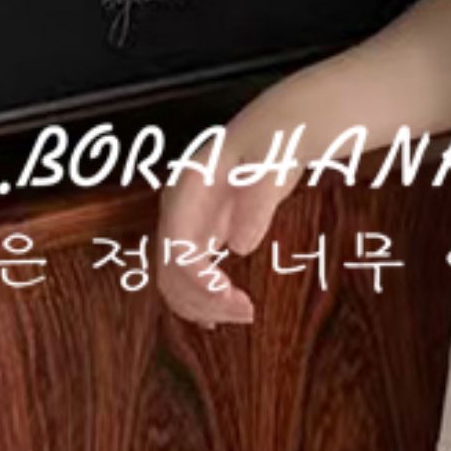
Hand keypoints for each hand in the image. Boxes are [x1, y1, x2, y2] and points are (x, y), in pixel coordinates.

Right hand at [151, 96, 305, 326]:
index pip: (177, 246)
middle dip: (202, 297)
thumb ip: (256, 201)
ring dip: (201, 303)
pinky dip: (199, 299)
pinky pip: (189, 274)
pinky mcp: (204, 233)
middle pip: (171, 268)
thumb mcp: (272, 163)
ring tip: (240, 315)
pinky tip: (216, 318)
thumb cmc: (274, 140)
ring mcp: (189, 221)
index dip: (199, 279)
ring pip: (175, 278)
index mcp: (187, 187)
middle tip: (245, 312)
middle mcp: (180, 208)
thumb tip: (239, 246)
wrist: (279, 132)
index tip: (231, 297)